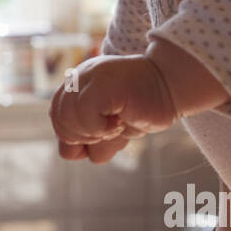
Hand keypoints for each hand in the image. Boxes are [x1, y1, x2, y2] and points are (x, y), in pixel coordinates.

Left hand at [50, 54, 177, 160]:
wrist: (172, 85)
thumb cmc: (144, 106)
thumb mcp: (110, 124)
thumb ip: (86, 134)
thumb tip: (69, 152)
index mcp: (78, 84)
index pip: (58, 118)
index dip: (77, 136)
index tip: (104, 133)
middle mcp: (80, 78)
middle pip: (60, 122)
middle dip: (86, 138)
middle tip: (113, 129)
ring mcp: (88, 78)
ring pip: (70, 122)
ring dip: (97, 134)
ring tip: (119, 122)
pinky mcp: (101, 83)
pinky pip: (84, 115)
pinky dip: (103, 128)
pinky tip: (122, 120)